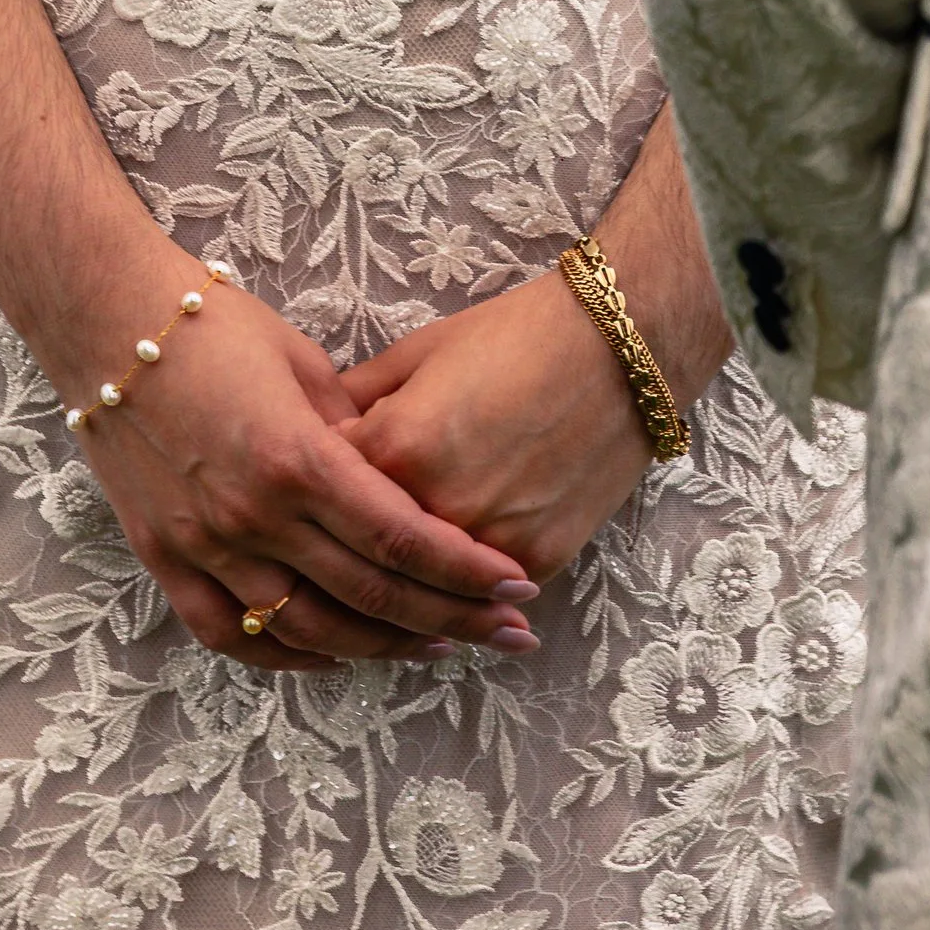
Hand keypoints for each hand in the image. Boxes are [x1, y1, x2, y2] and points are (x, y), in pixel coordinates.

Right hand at [47, 251, 542, 671]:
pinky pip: (231, 635)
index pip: (400, 536)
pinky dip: (287, 657)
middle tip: (505, 630)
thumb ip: (352, 430)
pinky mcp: (165, 561)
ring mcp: (205, 546)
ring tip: (439, 647)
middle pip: (368, 593)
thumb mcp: (304, 362)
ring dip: (381, 648)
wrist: (108, 324)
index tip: (515, 581)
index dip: (463, 568)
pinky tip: (333, 657)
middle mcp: (254, 516)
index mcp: (297, 457)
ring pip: (307, 630)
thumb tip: (394, 478)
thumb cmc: (217, 324)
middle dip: (449, 617)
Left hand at [339, 268, 656, 588]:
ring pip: (422, 594)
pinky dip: (465, 592)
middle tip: (338, 555)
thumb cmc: (514, 336)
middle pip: (366, 557)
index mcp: (392, 449)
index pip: (321, 495)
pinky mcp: (535, 562)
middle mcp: (432, 508)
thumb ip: (358, 397)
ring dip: (403, 594)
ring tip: (389, 592)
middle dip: (349, 555)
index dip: (315, 493)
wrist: (616, 348)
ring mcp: (486, 545)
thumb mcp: (421, 350)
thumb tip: (314, 433)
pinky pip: (480, 594)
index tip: (314, 495)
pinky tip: (454, 589)